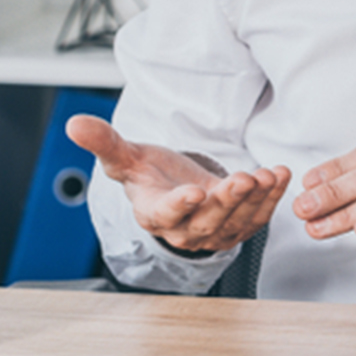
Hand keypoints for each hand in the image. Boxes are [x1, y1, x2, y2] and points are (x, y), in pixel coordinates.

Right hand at [67, 114, 289, 254]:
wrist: (175, 190)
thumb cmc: (150, 175)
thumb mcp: (125, 156)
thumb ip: (103, 142)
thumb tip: (74, 124)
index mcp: (154, 214)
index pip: (165, 213)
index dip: (179, 205)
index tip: (193, 193)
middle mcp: (185, 229)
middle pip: (208, 219)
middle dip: (228, 200)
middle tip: (244, 179)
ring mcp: (214, 231)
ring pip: (237, 220)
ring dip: (256, 199)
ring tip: (268, 175)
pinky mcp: (238, 227)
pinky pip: (258, 216)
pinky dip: (272, 198)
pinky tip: (281, 175)